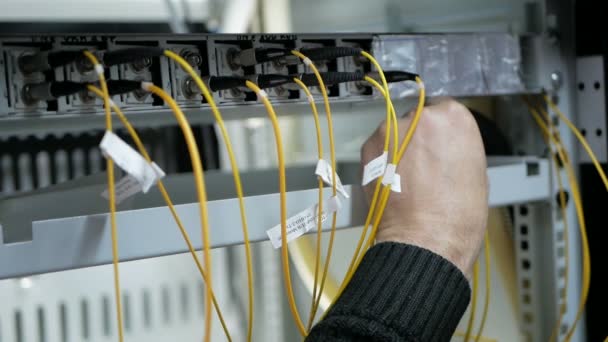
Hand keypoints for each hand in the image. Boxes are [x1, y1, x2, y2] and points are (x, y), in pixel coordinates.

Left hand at [361, 99, 487, 277]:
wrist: (426, 240)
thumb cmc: (458, 215)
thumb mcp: (476, 171)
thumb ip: (458, 149)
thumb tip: (446, 149)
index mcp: (455, 117)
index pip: (445, 110)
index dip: (440, 134)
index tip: (438, 146)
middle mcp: (421, 117)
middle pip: (417, 120)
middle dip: (418, 140)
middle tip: (423, 167)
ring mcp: (390, 131)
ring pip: (394, 135)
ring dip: (398, 150)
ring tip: (407, 180)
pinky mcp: (369, 149)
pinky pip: (378, 150)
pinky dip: (382, 163)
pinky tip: (393, 183)